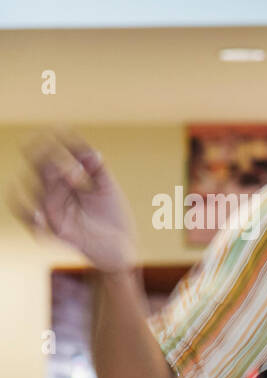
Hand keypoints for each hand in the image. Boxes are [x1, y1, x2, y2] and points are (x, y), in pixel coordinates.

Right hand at [8, 132, 136, 272]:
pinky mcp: (59, 232)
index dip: (51, 144)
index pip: (48, 158)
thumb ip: (98, 170)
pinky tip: (41, 214)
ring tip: (69, 174)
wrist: (123, 248)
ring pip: (35, 192)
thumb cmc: (113, 217)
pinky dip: (32, 217)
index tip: (59, 129)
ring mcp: (54, 213)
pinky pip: (35, 225)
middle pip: (40, 170)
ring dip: (49, 180)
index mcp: (64, 182)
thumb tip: (91, 152)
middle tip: (75, 157)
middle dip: (52, 159)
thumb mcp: (107, 189)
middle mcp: (54, 195)